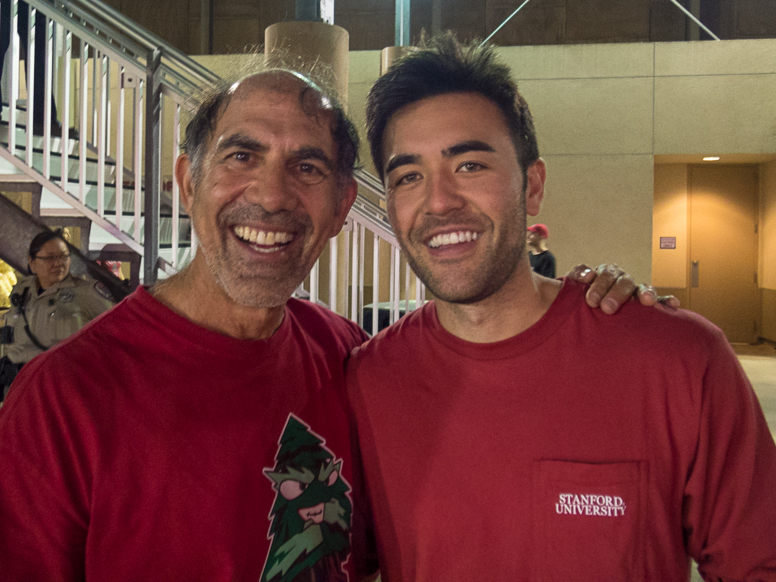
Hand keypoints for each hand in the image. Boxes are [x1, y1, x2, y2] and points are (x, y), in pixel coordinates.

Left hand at [566, 263, 680, 314]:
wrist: (585, 312)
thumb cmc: (579, 301)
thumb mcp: (572, 290)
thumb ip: (574, 279)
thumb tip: (585, 276)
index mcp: (603, 274)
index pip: (603, 275)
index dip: (598, 285)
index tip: (590, 300)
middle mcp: (621, 280)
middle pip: (622, 281)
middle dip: (616, 294)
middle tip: (607, 308)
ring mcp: (635, 290)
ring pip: (642, 287)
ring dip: (645, 292)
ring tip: (646, 300)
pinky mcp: (648, 302)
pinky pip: (660, 300)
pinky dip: (666, 301)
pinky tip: (672, 304)